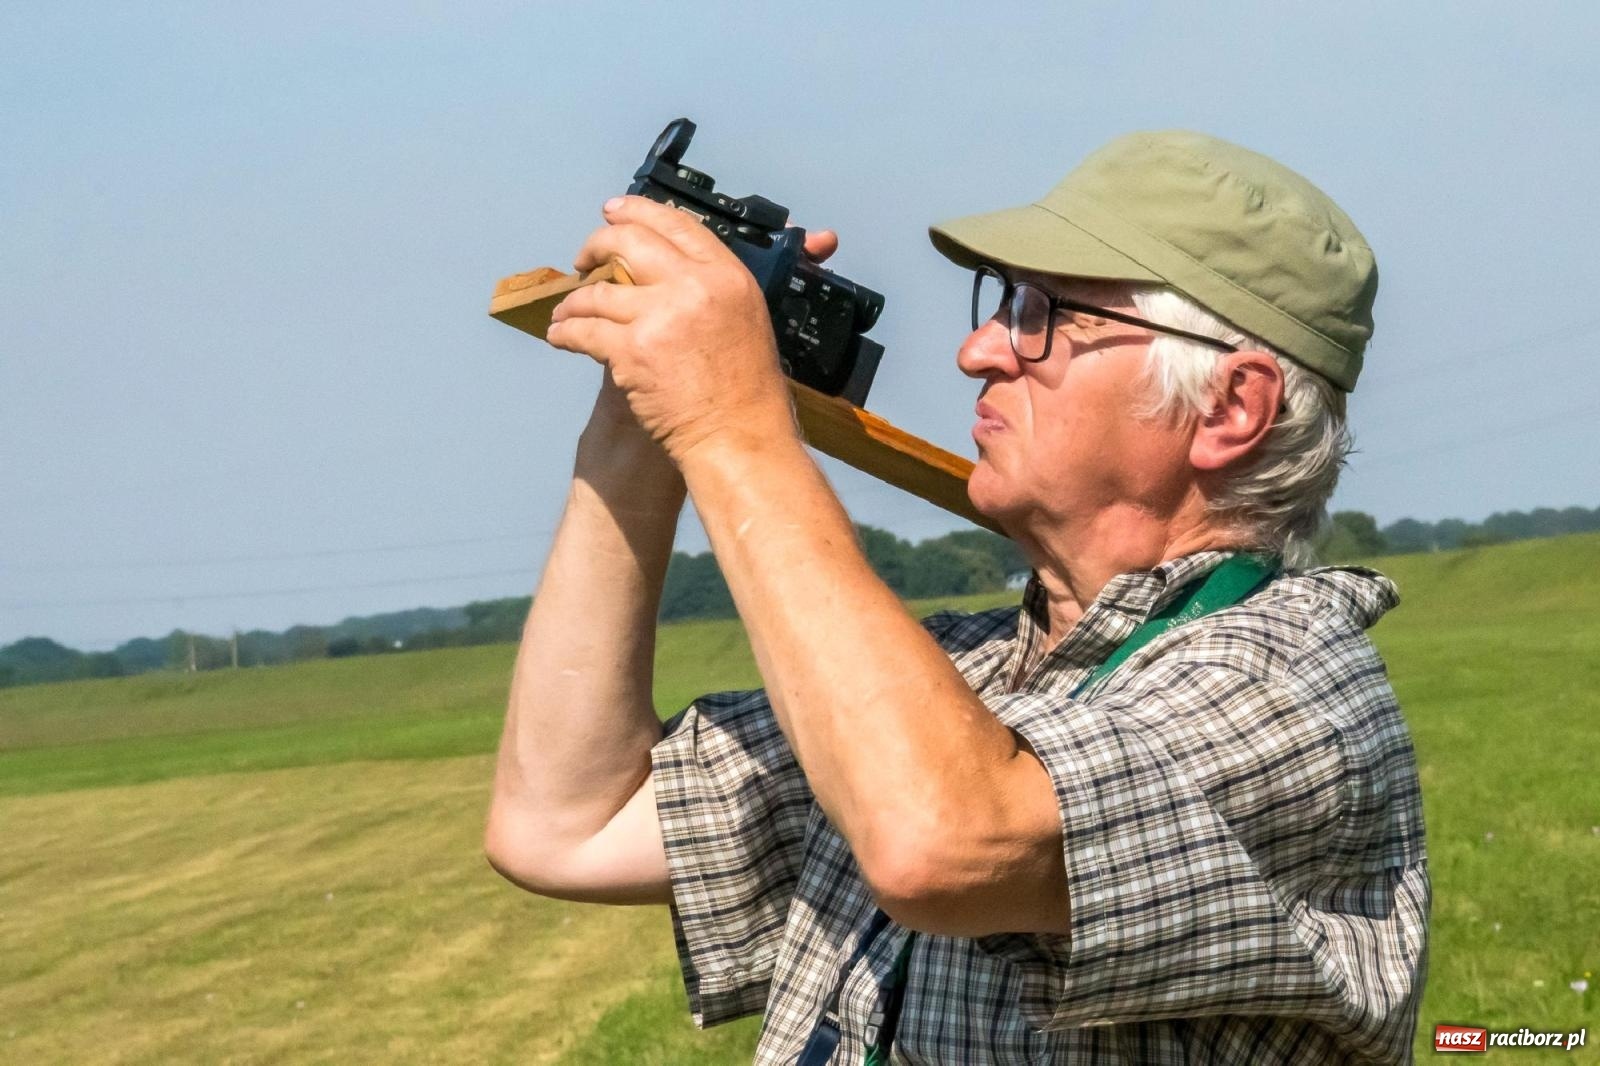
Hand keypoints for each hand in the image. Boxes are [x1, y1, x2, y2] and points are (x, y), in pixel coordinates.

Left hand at [547, 196, 806, 464]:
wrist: (737, 439)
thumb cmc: (746, 395)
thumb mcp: (745, 322)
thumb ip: (711, 290)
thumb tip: (665, 272)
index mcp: (728, 277)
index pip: (677, 225)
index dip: (639, 212)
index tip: (614, 212)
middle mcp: (695, 287)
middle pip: (630, 242)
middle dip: (596, 244)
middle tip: (583, 258)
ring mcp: (660, 317)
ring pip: (599, 292)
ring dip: (575, 301)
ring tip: (566, 311)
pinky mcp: (632, 350)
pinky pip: (585, 332)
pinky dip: (567, 334)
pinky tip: (561, 336)